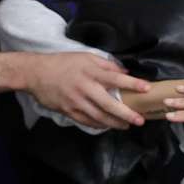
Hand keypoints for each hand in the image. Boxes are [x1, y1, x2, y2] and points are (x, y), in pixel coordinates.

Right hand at [21, 52, 149, 129]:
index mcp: (91, 72)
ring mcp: (76, 102)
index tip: (147, 88)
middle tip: (140, 120)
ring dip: (115, 123)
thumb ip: (106, 64)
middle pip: (110, 104)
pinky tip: (108, 126)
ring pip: (99, 117)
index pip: (116, 78)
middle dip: (127, 114)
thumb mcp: (86, 57)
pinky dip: (99, 125)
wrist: (36, 73)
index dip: (133, 83)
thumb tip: (125, 72)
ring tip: (127, 125)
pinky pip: (87, 121)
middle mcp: (85, 88)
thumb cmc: (63, 63)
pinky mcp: (68, 111)